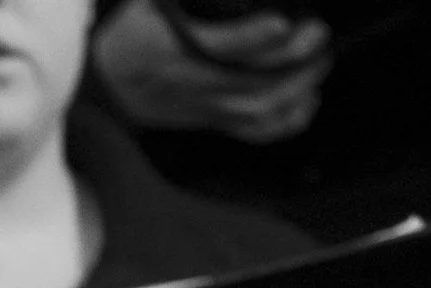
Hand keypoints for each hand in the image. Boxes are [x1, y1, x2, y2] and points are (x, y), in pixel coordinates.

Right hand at [91, 1, 331, 142]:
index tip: (282, 22)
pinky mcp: (214, 119)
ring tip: (321, 60)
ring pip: (260, 107)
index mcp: (171, 49)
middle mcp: (192, 83)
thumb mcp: (148, 3)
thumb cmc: (134, 33)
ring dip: (299, 86)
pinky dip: (288, 121)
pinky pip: (255, 131)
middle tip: (317, 34)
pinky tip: (309, 100)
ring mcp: (206, 106)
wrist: (110, 82)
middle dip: (292, 60)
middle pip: (251, 81)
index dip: (252, 36)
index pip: (218, 46)